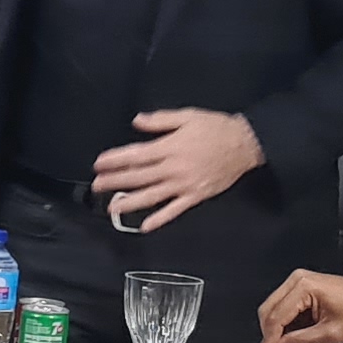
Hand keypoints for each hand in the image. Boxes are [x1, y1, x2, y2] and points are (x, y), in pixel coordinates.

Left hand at [93, 108, 260, 230]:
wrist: (245, 144)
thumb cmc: (216, 128)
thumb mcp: (188, 116)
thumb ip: (160, 120)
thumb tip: (136, 121)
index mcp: (170, 147)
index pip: (136, 155)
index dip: (115, 160)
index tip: (99, 164)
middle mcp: (173, 168)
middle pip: (139, 177)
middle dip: (115, 181)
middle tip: (96, 186)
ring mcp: (184, 185)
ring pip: (152, 196)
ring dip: (130, 203)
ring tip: (112, 208)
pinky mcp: (195, 196)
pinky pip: (175, 210)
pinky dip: (160, 219)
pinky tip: (145, 226)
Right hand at [262, 270, 342, 342]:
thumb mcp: (331, 333)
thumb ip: (301, 342)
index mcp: (304, 287)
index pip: (276, 317)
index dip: (268, 340)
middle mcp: (298, 280)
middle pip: (269, 311)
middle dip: (270, 335)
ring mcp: (299, 282)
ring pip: (274, 309)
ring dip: (277, 329)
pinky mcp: (302, 287)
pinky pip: (284, 307)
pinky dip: (286, 323)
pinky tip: (294, 335)